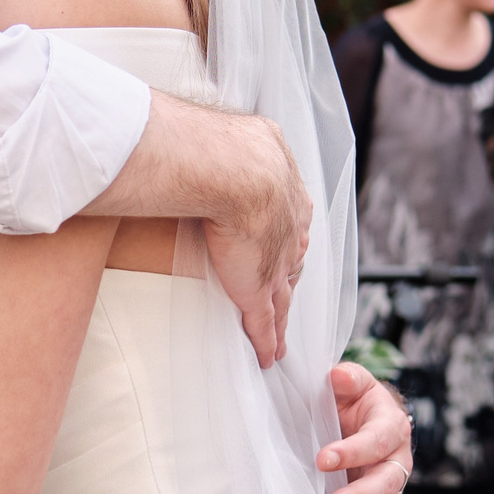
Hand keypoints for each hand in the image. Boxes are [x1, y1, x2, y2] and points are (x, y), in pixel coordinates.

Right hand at [203, 115, 310, 365]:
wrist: (235, 172)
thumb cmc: (229, 148)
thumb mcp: (241, 140)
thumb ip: (232, 145)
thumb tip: (202, 135)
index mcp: (286, 195)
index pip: (288, 226)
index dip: (283, 240)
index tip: (278, 249)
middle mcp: (288, 232)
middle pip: (291, 263)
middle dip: (287, 278)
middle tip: (282, 292)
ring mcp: (274, 264)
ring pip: (283, 298)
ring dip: (281, 318)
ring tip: (279, 335)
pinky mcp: (257, 291)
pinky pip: (265, 324)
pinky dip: (267, 342)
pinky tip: (268, 358)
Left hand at [320, 362, 408, 493]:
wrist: (358, 419)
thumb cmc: (349, 401)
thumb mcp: (349, 384)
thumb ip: (346, 379)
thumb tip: (337, 376)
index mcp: (390, 424)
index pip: (377, 440)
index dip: (353, 451)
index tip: (322, 459)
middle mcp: (398, 458)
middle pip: (387, 482)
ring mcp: (394, 487)